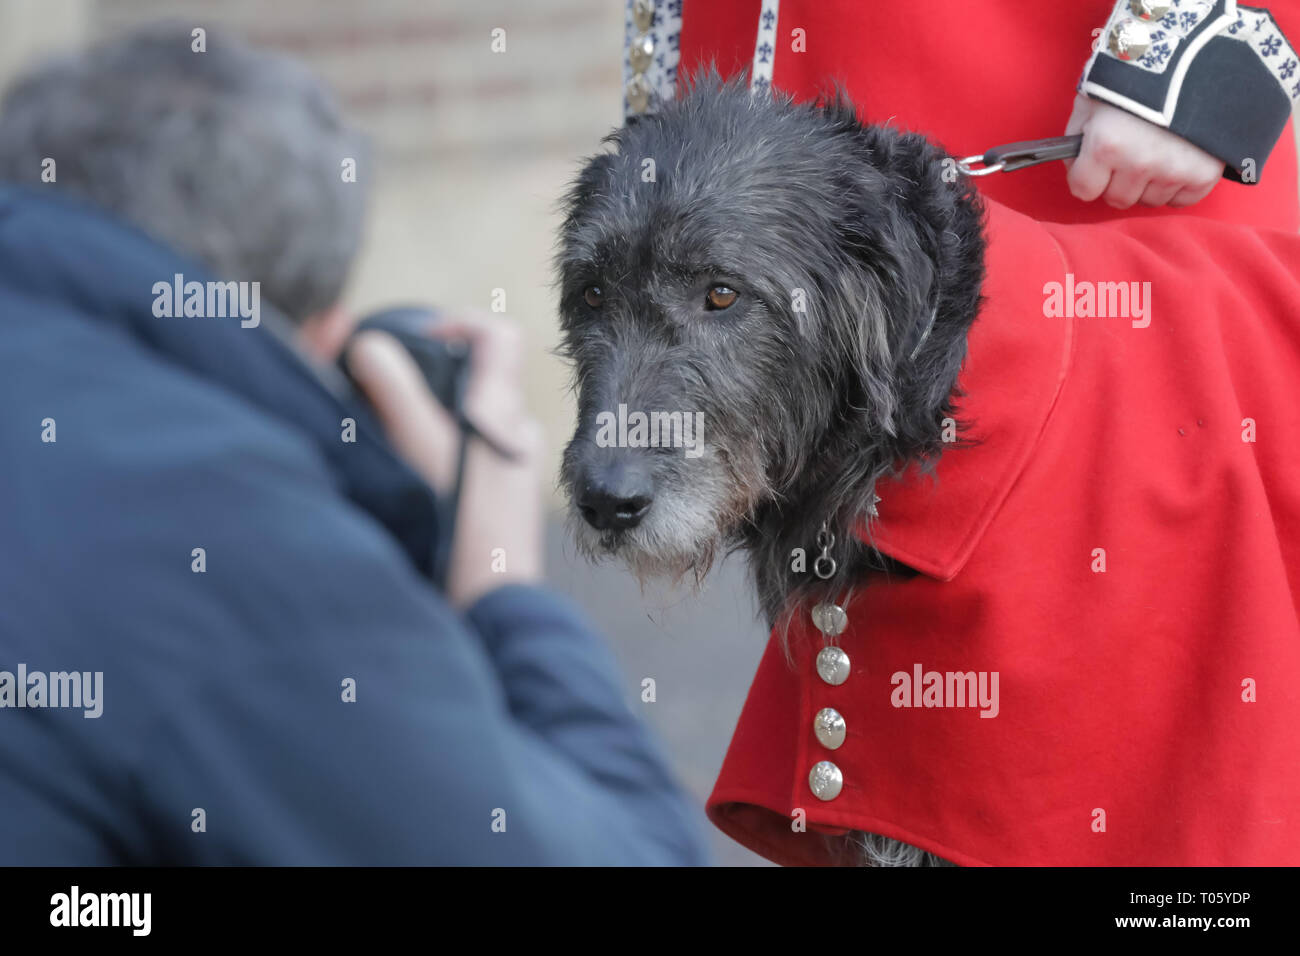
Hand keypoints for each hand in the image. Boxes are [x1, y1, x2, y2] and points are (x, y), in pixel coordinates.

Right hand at [345, 313, 543, 607]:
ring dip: (434, 416)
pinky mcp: (501, 505)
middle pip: (479, 377)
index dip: (460, 321)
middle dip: (433, 373)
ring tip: (394, 435)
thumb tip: (368, 345)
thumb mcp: (418, 445)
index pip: (499, 336)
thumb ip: (392, 390)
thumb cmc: (460, 522)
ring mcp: (512, 472)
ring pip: (471, 421)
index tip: (423, 337)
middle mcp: (516, 435)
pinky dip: (442, 453)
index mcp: (503, 410)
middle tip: (391, 389)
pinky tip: (412, 474)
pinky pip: (471, 459)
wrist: (488, 602)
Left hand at [1064, 93, 1223, 208]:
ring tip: (1156, 150)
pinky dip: (1178, 186)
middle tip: (1129, 152)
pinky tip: (1177, 160)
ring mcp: (1175, 169)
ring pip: (1149, 201)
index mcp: (1107, 144)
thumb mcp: (1090, 104)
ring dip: (1148, 183)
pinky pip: (1182, 200)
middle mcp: (1140, 162)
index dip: (1085, 176)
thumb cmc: (1132, 78)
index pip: (1084, 190)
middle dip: (1116, 181)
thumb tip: (1077, 170)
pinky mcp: (1204, 172)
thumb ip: (1076, 141)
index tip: (1094, 163)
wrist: (1193, 56)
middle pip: (1117, 199)